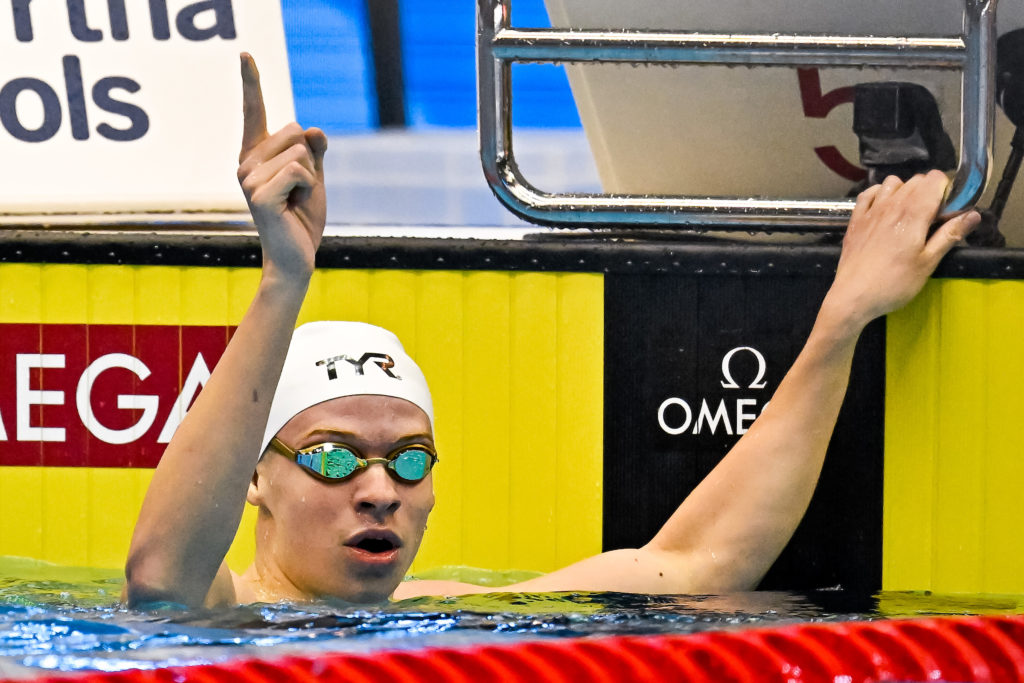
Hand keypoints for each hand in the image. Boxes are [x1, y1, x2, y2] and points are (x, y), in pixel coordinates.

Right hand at [236, 53, 327, 281]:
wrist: (297, 257)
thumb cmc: (302, 218)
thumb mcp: (314, 178)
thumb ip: (315, 151)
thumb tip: (314, 129)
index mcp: (256, 155)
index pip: (255, 112)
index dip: (252, 83)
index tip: (245, 54)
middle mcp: (246, 163)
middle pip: (295, 131)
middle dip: (311, 160)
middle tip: (299, 191)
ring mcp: (248, 179)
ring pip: (301, 153)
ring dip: (311, 179)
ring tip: (296, 202)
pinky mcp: (260, 195)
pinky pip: (300, 172)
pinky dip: (309, 189)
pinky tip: (294, 207)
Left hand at [824, 170, 979, 328]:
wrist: (853, 296)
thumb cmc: (894, 284)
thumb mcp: (928, 263)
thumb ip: (950, 235)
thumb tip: (973, 215)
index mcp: (913, 213)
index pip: (935, 179)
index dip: (946, 189)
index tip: (949, 208)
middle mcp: (891, 205)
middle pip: (916, 180)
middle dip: (929, 191)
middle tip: (932, 216)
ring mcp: (870, 211)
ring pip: (892, 182)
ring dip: (904, 190)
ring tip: (909, 212)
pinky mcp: (855, 220)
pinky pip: (868, 193)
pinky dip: (879, 194)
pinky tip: (884, 207)